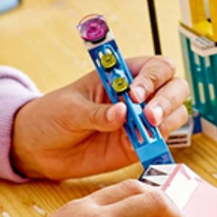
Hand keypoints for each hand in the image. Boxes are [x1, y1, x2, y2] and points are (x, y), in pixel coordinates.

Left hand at [11, 56, 189, 179]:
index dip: (152, 78)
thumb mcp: (69, 109)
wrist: (40, 149)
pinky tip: (135, 146)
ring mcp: (144, 120)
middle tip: (148, 116)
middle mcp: (140, 95)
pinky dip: (156, 143)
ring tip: (140, 133)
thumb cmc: (52, 116)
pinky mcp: (142, 144)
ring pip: (176, 114)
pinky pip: (162, 140)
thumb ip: (96, 112)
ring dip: (165, 122)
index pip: (155, 68)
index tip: (135, 94)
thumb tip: (121, 113)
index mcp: (124, 75)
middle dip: (167, 101)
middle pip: (176, 88)